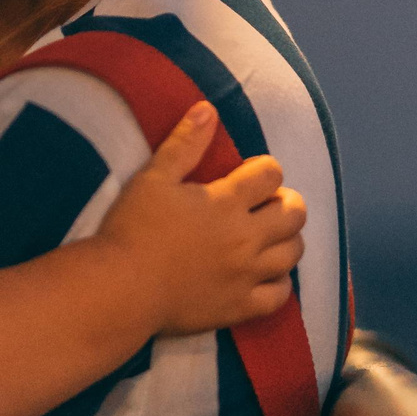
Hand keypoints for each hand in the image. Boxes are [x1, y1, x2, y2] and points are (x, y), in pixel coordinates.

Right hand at [94, 101, 307, 335]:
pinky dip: (280, 282)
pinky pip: (280, 295)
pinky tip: (266, 275)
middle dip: (286, 202)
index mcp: (226, 202)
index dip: (264, 170)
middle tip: (267, 204)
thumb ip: (185, 144)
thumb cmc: (133, 228)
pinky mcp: (241, 306)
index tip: (249, 175)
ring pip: (294, 253)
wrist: (122, 288)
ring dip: (288, 239)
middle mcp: (246, 237)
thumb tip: (209, 109)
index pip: (271, 175)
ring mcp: (247, 275)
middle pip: (295, 213)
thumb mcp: (153, 178)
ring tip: (269, 236)